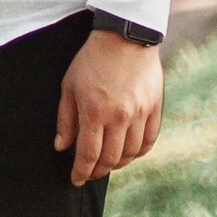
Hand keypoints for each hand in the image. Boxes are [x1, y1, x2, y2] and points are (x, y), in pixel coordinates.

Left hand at [55, 32, 163, 187]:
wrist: (124, 36)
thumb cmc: (91, 59)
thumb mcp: (69, 85)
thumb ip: (66, 119)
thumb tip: (61, 147)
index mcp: (95, 112)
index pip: (88, 155)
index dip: (81, 172)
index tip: (75, 180)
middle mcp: (119, 117)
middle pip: (110, 159)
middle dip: (97, 171)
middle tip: (89, 173)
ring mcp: (140, 113)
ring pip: (131, 153)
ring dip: (118, 164)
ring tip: (107, 163)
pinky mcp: (154, 107)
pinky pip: (149, 140)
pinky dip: (138, 152)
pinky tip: (129, 153)